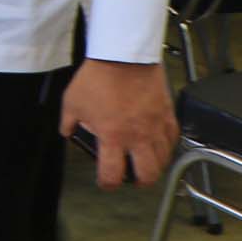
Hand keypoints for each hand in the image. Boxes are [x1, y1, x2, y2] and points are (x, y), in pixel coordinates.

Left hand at [61, 58, 180, 189]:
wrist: (123, 56)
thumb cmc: (98, 77)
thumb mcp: (72, 103)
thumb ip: (69, 123)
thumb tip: (68, 132)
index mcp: (112, 137)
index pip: (112, 174)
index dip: (107, 184)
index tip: (106, 182)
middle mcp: (137, 137)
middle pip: (148, 175)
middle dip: (139, 181)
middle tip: (132, 177)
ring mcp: (156, 126)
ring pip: (164, 159)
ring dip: (155, 165)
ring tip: (146, 162)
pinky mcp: (168, 114)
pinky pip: (173, 138)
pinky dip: (167, 145)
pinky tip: (159, 143)